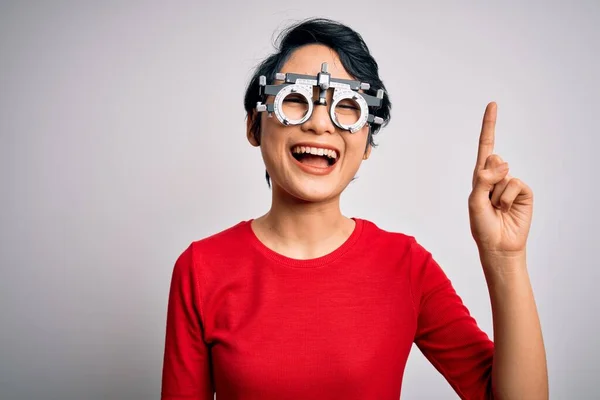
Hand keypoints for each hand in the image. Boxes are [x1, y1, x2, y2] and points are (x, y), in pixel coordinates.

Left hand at [468, 102, 533, 257]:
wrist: (499, 246)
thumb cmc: (482, 226)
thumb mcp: (474, 203)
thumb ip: (482, 180)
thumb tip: (500, 164)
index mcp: (480, 176)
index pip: (486, 146)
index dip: (489, 125)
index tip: (493, 104)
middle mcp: (496, 177)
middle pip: (493, 158)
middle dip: (488, 177)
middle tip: (488, 199)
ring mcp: (511, 184)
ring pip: (503, 174)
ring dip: (497, 195)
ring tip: (497, 209)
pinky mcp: (524, 192)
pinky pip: (515, 184)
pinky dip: (508, 198)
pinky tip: (507, 209)